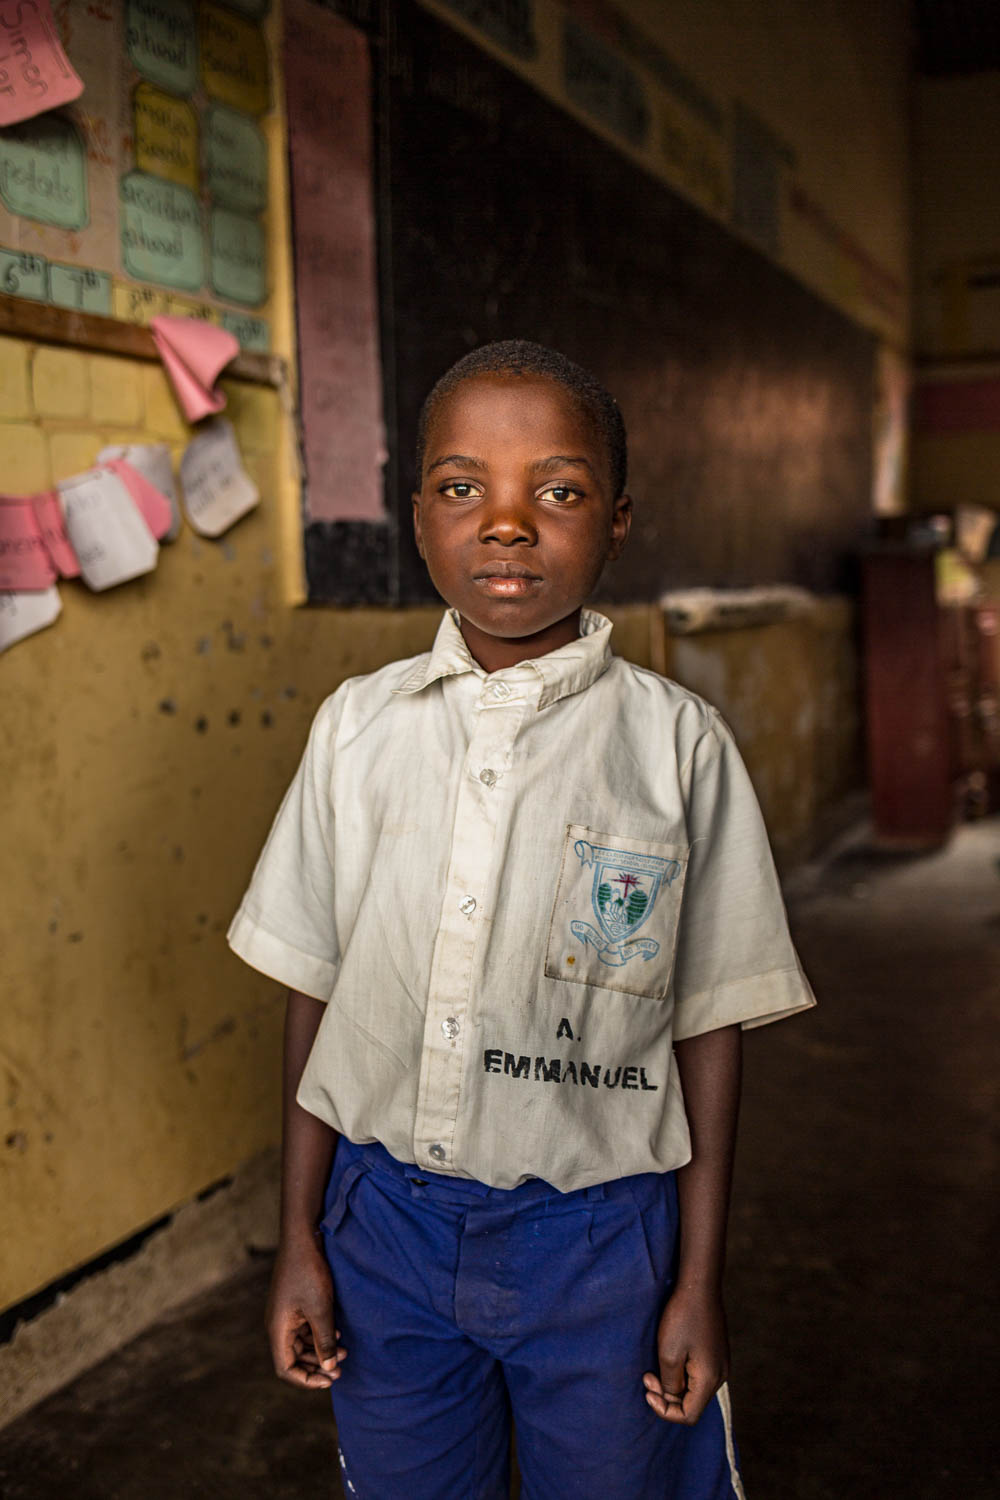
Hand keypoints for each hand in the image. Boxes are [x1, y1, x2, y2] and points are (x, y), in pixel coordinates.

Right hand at [266, 1234, 347, 1389]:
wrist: (303, 1238)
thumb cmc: (309, 1273)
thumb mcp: (321, 1310)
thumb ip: (325, 1341)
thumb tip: (330, 1368)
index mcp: (278, 1330)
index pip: (286, 1369)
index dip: (306, 1379)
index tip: (329, 1380)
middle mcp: (278, 1325)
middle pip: (294, 1358)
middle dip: (317, 1365)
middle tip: (341, 1368)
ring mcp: (285, 1314)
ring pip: (301, 1344)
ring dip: (321, 1349)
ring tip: (344, 1349)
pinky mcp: (294, 1304)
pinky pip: (304, 1328)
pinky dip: (320, 1334)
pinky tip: (337, 1331)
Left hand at [642, 1285, 728, 1424]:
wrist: (699, 1286)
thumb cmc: (682, 1318)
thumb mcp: (669, 1354)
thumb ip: (670, 1384)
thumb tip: (672, 1397)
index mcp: (709, 1380)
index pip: (689, 1415)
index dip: (665, 1411)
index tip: (648, 1391)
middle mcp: (720, 1376)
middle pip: (692, 1404)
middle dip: (666, 1396)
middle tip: (647, 1377)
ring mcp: (720, 1363)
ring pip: (694, 1389)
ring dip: (672, 1384)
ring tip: (653, 1368)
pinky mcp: (716, 1352)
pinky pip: (698, 1375)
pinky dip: (681, 1374)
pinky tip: (668, 1358)